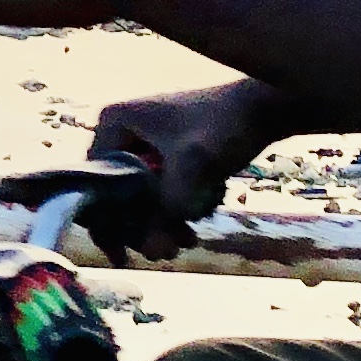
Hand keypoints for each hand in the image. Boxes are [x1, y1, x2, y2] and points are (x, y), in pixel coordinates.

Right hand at [88, 80, 288, 241]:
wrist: (267, 107)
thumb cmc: (224, 127)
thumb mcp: (190, 171)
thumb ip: (166, 212)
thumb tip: (151, 250)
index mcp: (114, 123)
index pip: (94, 185)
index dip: (108, 223)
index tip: (126, 253)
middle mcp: (121, 132)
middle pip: (117, 195)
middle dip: (143, 226)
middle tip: (168, 251)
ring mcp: (144, 142)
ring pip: (141, 197)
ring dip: (163, 221)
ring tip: (187, 239)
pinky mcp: (166, 152)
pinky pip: (160, 189)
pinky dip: (177, 206)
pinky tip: (198, 216)